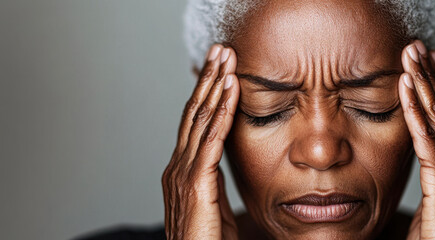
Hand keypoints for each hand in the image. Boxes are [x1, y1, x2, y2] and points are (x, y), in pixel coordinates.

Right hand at [162, 44, 239, 239]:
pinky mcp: (196, 185)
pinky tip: (230, 93)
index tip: (219, 69)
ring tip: (225, 60)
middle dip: (207, 80)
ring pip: (199, 121)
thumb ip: (215, 182)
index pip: (193, 123)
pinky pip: (211, 142)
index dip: (206, 94)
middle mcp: (178, 167)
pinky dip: (221, 114)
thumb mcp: (213, 205)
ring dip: (214, 87)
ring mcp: (183, 175)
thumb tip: (225, 167)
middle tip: (219, 51)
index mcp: (182, 170)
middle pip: (193, 114)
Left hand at [399, 40, 434, 239]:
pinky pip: (429, 146)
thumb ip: (421, 178)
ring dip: (424, 86)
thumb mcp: (424, 202)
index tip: (423, 63)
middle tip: (416, 48)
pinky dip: (418, 117)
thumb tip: (399, 160)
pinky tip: (408, 95)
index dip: (434, 89)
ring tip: (411, 59)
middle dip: (430, 77)